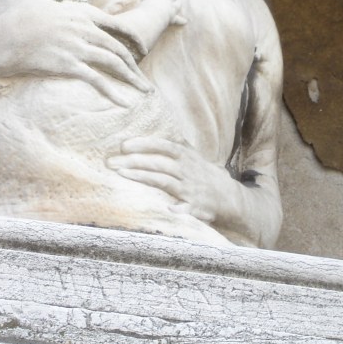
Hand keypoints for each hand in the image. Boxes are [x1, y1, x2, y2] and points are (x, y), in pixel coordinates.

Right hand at [0, 0, 151, 102]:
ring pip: (113, 62)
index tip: (143, 49)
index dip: (132, 38)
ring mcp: (77, 47)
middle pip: (118, 47)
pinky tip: (124, 102)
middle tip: (143, 79)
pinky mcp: (68, 65)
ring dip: (131, 78)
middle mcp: (83, 28)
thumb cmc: (18, 17)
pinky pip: (96, 80)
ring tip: (143, 91)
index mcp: (80, 12)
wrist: (1, 39)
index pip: (115, 25)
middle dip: (135, 64)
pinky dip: (112, 92)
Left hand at [106, 136, 236, 223]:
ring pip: (164, 182)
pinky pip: (186, 208)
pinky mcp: (196, 207)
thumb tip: (160, 133)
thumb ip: (177, 146)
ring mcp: (190, 189)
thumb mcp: (194, 157)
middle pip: (158, 164)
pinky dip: (178, 209)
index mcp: (186, 157)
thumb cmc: (206, 176)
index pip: (164, 146)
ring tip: (122, 175)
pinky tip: (168, 209)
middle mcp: (187, 171)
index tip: (124, 145)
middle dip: (134, 162)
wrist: (231, 198)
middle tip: (111, 162)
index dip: (144, 144)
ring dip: (143, 178)